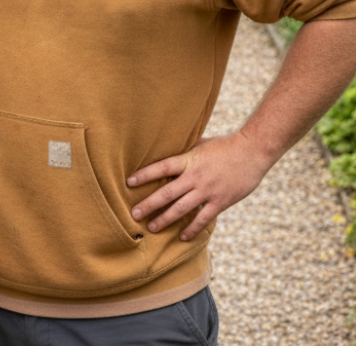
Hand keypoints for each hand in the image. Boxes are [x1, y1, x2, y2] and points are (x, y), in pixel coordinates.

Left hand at [127, 131, 270, 241]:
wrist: (252, 152)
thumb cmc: (224, 145)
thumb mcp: (200, 144)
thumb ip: (185, 152)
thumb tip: (168, 150)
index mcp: (188, 160)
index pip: (161, 168)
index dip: (145, 175)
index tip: (129, 182)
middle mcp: (195, 177)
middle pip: (167, 193)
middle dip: (149, 204)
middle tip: (133, 214)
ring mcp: (207, 191)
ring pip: (182, 209)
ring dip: (165, 219)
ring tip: (151, 227)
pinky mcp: (220, 202)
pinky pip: (203, 219)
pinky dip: (192, 229)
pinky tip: (181, 236)